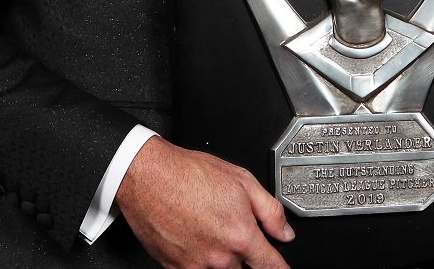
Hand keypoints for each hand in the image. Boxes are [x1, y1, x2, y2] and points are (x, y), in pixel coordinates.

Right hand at [115, 137, 293, 268]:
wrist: (149, 177)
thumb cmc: (189, 174)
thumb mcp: (242, 181)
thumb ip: (270, 211)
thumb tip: (285, 233)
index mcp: (240, 236)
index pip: (271, 266)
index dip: (280, 268)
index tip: (282, 268)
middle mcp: (219, 258)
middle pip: (244, 268)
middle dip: (244, 253)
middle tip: (229, 227)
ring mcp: (196, 266)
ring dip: (221, 256)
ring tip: (209, 227)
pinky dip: (199, 258)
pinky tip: (194, 235)